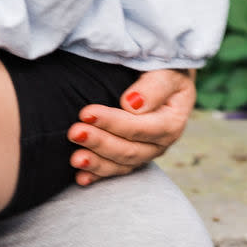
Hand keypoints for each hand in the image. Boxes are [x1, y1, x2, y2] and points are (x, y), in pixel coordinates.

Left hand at [67, 68, 195, 184]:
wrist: (164, 77)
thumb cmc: (163, 68)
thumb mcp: (166, 70)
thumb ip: (154, 86)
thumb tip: (132, 104)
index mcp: (171, 121)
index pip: (140, 127)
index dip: (113, 122)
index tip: (86, 112)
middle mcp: (160, 143)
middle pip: (129, 149)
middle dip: (100, 142)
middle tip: (74, 133)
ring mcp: (146, 152)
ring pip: (121, 164)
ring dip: (97, 163)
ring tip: (75, 159)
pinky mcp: (132, 156)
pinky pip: (116, 170)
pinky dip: (98, 175)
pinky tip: (81, 178)